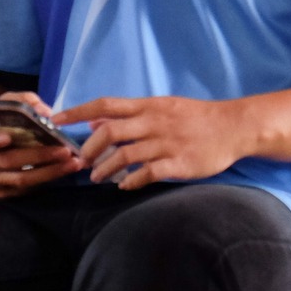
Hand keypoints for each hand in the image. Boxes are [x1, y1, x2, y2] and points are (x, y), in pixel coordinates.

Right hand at [0, 91, 83, 197]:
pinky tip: (63, 171)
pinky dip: (46, 180)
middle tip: (63, 150)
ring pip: (21, 179)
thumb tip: (44, 111)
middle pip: (8, 161)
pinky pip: (26, 189)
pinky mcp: (2, 192)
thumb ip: (19, 102)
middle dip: (37, 156)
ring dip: (49, 172)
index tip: (7, 137)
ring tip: (72, 163)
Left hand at [56, 95, 248, 188]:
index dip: (78, 111)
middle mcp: (154, 122)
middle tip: (82, 161)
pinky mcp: (178, 163)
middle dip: (89, 149)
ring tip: (97, 177)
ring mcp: (166, 143)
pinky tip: (125, 185)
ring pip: (125, 156)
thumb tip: (96, 119)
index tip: (56, 119)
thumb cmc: (198, 117)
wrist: (234, 126)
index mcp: (150, 106)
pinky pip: (147, 174)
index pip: (106, 104)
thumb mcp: (164, 107)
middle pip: (110, 132)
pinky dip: (131, 181)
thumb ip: (131, 114)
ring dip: (105, 169)